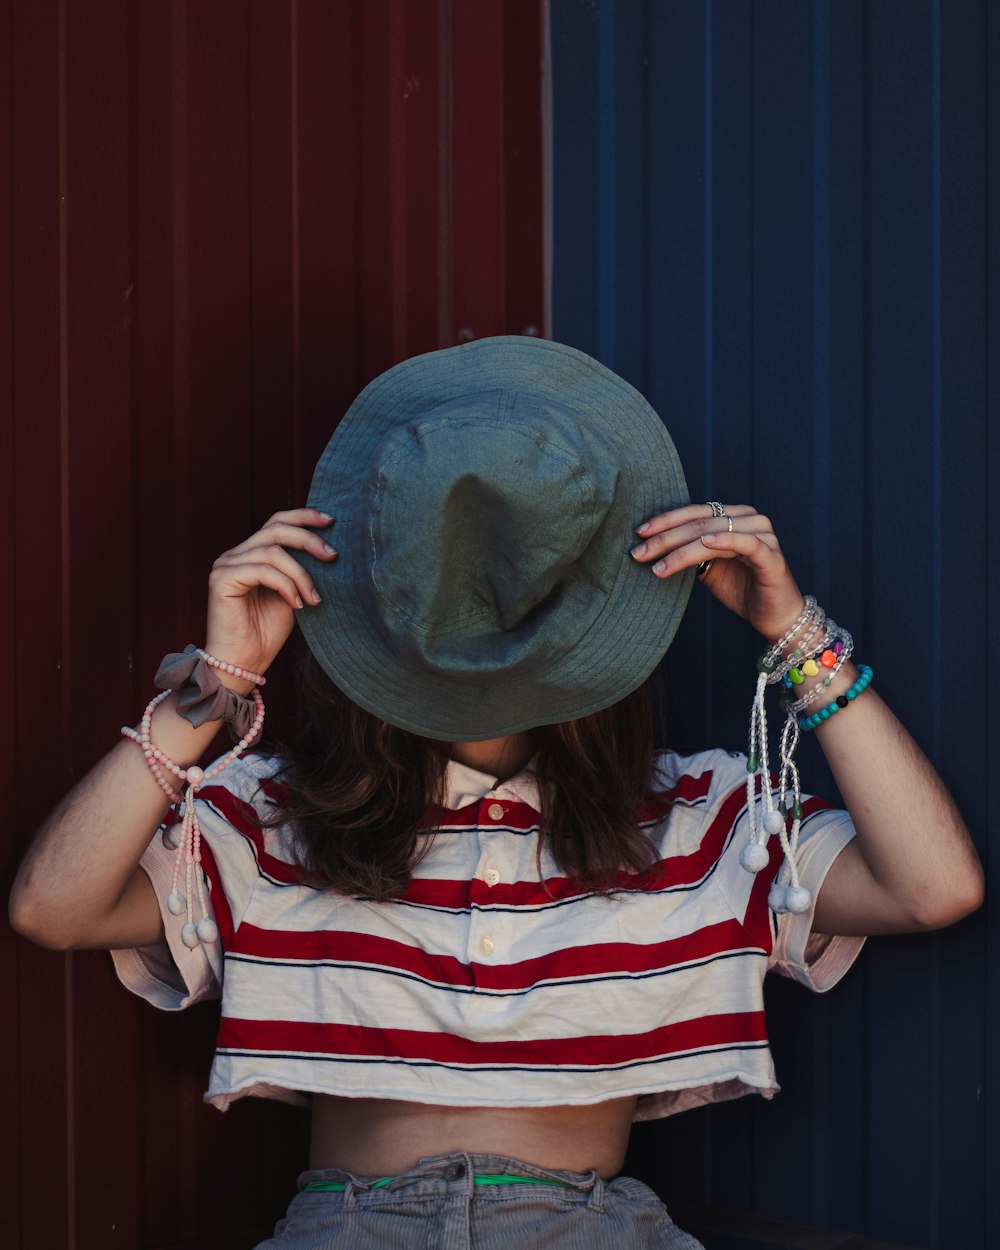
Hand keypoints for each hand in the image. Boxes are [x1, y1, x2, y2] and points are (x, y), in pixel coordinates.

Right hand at [205, 508, 336, 676]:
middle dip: (308, 539)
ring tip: (313, 598)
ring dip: (301, 575)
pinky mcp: (222, 579)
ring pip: (273, 552)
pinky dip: (285, 585)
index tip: (331, 521)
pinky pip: (262, 570)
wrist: (244, 664)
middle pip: (275, 529)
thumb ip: (300, 572)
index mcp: (250, 555)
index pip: (276, 523)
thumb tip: (327, 550)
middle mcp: (235, 555)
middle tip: (332, 555)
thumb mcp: (292, 595)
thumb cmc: (266, 634)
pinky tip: (297, 604)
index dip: (303, 516)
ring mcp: (225, 565)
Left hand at [631, 503, 803, 642]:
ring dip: (682, 550)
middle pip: (700, 523)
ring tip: (657, 566)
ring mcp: (763, 535)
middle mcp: (750, 519)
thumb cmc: (742, 589)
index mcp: (735, 516)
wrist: (775, 617)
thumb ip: (689, 552)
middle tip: (638, 553)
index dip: (665, 520)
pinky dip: (725, 541)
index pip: (694, 512)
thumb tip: (651, 547)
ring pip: (714, 534)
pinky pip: (747, 544)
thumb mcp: (709, 568)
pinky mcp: (772, 556)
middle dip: (665, 539)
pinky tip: (704, 544)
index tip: (638, 533)